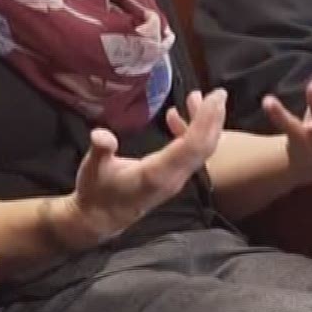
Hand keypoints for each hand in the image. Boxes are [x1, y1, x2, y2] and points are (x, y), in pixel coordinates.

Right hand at [49, 89, 226, 250]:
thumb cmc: (96, 192)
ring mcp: (176, 178)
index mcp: (157, 174)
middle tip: (219, 92)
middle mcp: (173, 177)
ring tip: (199, 97)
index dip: (205, 121)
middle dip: (214, 119)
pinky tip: (174, 115)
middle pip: (204, 148)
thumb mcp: (92, 169)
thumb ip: (100, 150)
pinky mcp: (173, 176)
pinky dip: (190, 132)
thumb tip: (101, 134)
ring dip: (205, 124)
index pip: (191, 146)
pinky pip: (190, 153)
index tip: (213, 98)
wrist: (100, 218)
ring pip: (200, 150)